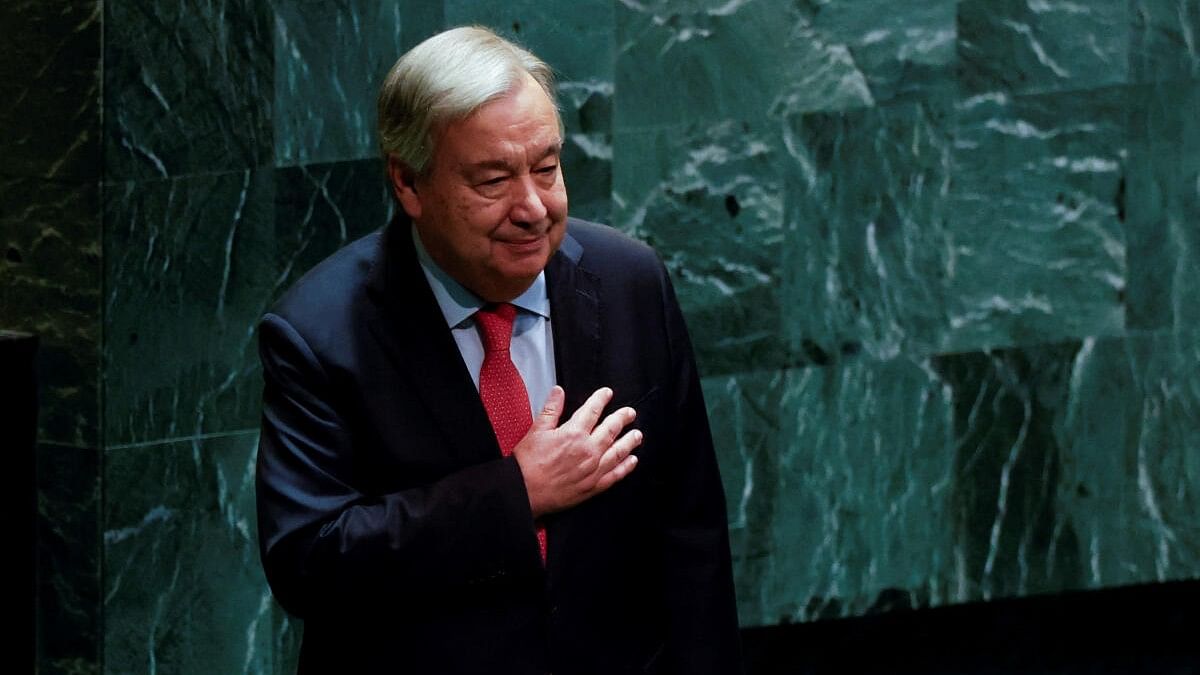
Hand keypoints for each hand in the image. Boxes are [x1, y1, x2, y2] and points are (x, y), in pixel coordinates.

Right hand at [512, 386, 641, 517]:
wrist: (524, 491)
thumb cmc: (528, 463)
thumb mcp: (536, 430)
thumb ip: (551, 409)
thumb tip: (559, 392)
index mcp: (574, 433)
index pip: (592, 410)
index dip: (601, 399)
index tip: (607, 393)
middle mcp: (588, 450)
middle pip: (611, 429)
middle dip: (622, 418)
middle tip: (630, 413)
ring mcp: (593, 469)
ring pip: (618, 451)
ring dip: (630, 441)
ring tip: (637, 434)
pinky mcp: (593, 486)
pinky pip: (615, 475)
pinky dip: (626, 467)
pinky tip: (632, 461)